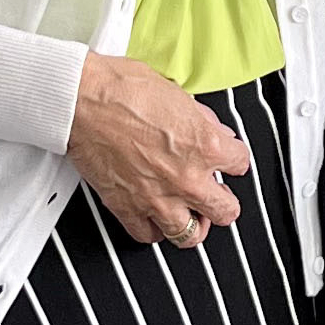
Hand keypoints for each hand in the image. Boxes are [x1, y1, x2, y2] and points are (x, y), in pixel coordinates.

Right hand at [67, 52, 249, 246]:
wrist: (84, 99)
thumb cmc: (124, 88)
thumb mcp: (177, 93)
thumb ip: (202, 120)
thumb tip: (214, 130)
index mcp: (205, 145)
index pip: (241, 163)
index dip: (235, 158)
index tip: (229, 159)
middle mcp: (187, 178)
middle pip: (226, 211)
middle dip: (224, 202)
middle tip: (217, 195)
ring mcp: (158, 198)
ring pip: (190, 235)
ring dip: (194, 225)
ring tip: (191, 215)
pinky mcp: (127, 208)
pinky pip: (149, 236)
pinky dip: (154, 229)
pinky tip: (155, 217)